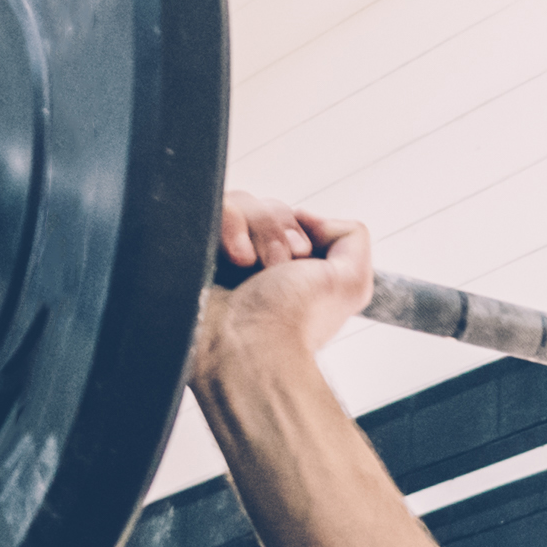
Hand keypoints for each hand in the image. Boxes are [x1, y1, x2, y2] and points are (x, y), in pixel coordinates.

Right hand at [191, 194, 373, 387]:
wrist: (246, 345)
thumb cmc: (294, 320)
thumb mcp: (351, 282)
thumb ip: (352, 239)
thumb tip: (309, 217)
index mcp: (290, 269)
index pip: (292, 217)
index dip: (300, 228)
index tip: (302, 255)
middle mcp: (256, 260)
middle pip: (268, 207)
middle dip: (277, 230)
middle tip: (276, 266)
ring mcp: (222, 251)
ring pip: (241, 202)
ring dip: (254, 229)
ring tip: (248, 264)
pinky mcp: (194, 244)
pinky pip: (213, 206)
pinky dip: (228, 226)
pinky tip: (231, 257)